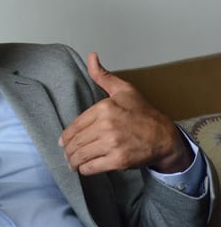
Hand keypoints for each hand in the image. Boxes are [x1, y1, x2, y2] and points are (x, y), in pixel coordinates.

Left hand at [58, 52, 192, 175]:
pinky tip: (84, 169)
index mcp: (104, 108)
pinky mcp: (118, 160)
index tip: (62, 142)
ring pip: (82, 155)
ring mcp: (112, 144)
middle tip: (66, 155)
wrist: (164, 136)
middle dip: (68, 150)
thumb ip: (103, 76)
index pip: (75, 126)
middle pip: (76, 141)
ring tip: (72, 163)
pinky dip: (85, 170)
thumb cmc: (143, 113)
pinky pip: (92, 167)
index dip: (66, 136)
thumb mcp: (123, 90)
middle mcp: (106, 126)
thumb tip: (91, 56)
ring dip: (73, 161)